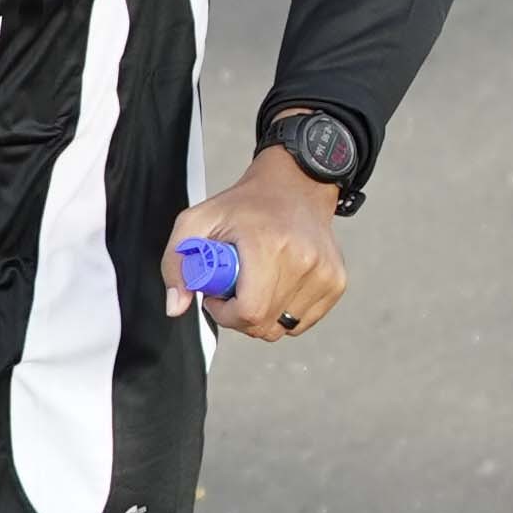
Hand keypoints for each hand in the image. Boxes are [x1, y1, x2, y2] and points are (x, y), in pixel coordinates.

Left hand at [161, 142, 347, 343]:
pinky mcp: (336, 282)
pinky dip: (284, 311)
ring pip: (283, 327)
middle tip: (234, 287)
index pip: (248, 312)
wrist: (296, 185)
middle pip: (264, 325)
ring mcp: (325, 273)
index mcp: (269, 245)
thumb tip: (176, 308)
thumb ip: (176, 263)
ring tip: (258, 280)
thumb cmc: (244, 205)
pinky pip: (302, 321)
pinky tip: (278, 283)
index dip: (225, 314)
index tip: (217, 296)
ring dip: (263, 314)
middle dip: (240, 315)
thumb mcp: (197, 221)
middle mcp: (304, 261)